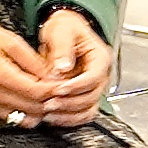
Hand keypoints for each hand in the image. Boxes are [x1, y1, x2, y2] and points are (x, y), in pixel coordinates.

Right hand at [0, 17, 67, 123]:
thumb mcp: (9, 40)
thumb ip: (33, 61)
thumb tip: (54, 76)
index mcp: (0, 76)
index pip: (38, 93)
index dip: (56, 91)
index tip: (66, 83)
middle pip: (34, 110)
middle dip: (51, 102)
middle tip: (60, 90)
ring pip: (24, 119)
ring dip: (39, 110)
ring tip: (46, 95)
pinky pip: (12, 119)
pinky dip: (25, 112)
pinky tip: (30, 99)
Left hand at [27, 9, 114, 124]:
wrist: (63, 32)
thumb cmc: (65, 28)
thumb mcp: (62, 30)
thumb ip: (62, 48)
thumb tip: (63, 67)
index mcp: (100, 58)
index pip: (94, 77)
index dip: (77, 85)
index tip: (59, 88)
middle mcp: (100, 75)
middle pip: (91, 96)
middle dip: (69, 103)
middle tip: (48, 103)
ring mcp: (93, 88)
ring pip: (88, 109)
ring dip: (68, 114)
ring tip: (47, 111)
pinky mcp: (83, 96)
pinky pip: (81, 114)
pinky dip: (68, 118)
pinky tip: (52, 116)